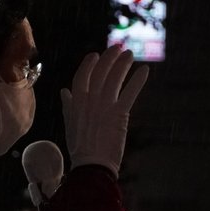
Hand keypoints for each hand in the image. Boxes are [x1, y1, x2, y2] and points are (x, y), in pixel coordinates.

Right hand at [60, 45, 148, 177]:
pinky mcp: (119, 113)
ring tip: (130, 54)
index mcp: (75, 101)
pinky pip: (130, 92)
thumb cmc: (79, 146)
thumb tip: (64, 91)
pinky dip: (138, 80)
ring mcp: (104, 105)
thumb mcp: (70, 123)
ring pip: (115, 78)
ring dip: (123, 64)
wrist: (91, 163)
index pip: (81, 75)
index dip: (89, 63)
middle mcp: (89, 99)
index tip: (96, 54)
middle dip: (109, 57)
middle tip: (118, 47)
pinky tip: (145, 70)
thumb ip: (68, 105)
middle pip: (100, 72)